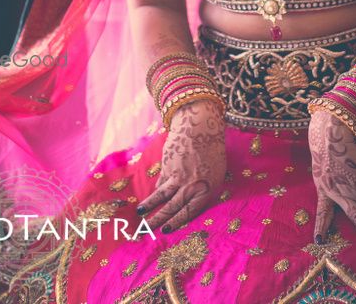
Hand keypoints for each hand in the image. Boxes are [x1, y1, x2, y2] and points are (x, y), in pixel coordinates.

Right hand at [136, 100, 225, 233]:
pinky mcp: (168, 165)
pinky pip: (161, 181)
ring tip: (140, 215)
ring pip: (161, 194)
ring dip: (150, 206)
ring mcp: (177, 175)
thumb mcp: (215, 173)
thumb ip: (202, 189)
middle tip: (146, 231)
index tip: (166, 230)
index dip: (177, 222)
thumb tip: (186, 201)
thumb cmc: (212, 150)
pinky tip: (152, 195)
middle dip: (158, 220)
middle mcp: (190, 185)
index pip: (189, 211)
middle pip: (172, 207)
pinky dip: (157, 189)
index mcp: (206, 189)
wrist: (200, 125)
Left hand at [308, 110, 355, 247]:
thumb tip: (345, 201)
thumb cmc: (326, 150)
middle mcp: (337, 189)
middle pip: (355, 215)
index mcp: (324, 189)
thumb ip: (331, 187)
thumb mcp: (322, 172)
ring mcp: (350, 182)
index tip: (320, 241)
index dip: (321, 226)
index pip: (322, 212)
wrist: (330, 129)